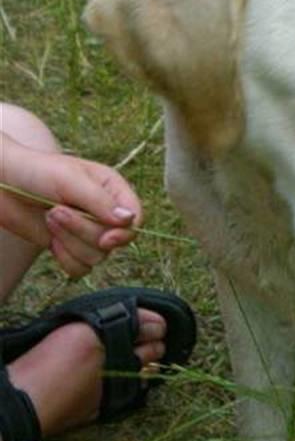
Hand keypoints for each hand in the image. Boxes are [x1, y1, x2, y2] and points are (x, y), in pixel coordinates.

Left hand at [0, 133, 142, 277]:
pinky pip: (81, 269)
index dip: (124, 233)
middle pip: (113, 241)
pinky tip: (50, 241)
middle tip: (56, 211)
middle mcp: (104, 212)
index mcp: (112, 189)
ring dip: (69, 242)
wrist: (1, 183)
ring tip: (50, 217)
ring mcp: (87, 231)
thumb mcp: (71, 180)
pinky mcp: (69, 247)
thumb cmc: (36, 171)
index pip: (135, 218)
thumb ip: (101, 202)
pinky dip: (65, 259)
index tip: (105, 238)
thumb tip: (129, 221)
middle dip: (82, 231)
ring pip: (97, 257)